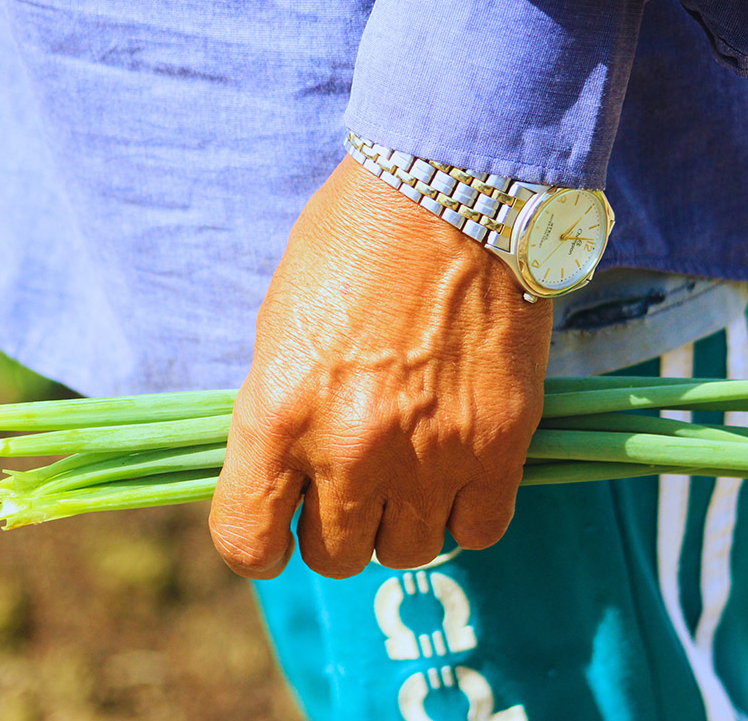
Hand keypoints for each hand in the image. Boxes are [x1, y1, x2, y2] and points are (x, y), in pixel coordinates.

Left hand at [209, 157, 551, 578]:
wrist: (454, 192)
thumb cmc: (356, 239)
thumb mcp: (283, 322)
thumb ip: (280, 410)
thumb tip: (289, 472)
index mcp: (279, 411)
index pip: (247, 539)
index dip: (259, 543)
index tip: (278, 526)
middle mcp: (352, 447)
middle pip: (335, 556)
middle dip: (336, 527)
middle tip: (354, 483)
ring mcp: (431, 453)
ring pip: (409, 551)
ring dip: (403, 521)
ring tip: (412, 472)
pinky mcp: (500, 444)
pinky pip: (479, 529)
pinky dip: (466, 511)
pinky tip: (460, 471)